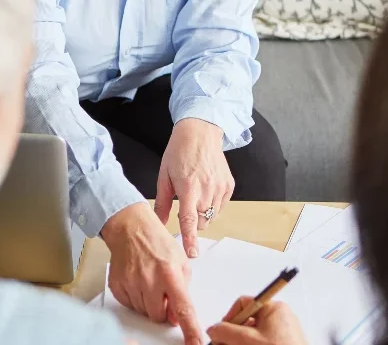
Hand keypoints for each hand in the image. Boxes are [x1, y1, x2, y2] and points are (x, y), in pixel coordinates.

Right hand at [102, 203, 203, 344]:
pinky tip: (137, 280)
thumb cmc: (158, 243)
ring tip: (149, 280)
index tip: (195, 343)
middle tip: (162, 290)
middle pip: (158, 316)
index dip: (190, 330)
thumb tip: (177, 317)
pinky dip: (135, 298)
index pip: (183, 308)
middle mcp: (149, 280)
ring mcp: (131, 283)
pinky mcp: (117, 285)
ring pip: (143, 312)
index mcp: (170, 273)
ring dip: (148, 303)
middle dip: (162, 308)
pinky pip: (129, 305)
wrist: (131, 229)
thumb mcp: (181, 262)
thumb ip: (183, 290)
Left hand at [155, 118, 233, 256]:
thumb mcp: (164, 176)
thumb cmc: (179, 152)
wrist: (200, 133)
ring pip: (211, 216)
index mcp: (188, 187)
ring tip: (194, 194)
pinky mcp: (229, 186)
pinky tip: (204, 190)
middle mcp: (207, 189)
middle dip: (192, 222)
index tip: (192, 253)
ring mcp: (220, 188)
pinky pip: (220, 206)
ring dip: (202, 214)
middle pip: (201, 222)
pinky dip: (212, 205)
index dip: (190, 239)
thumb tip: (159, 224)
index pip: (189, 220)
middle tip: (184, 207)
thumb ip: (162, 203)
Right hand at [206, 297, 307, 344]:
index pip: (243, 304)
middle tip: (223, 344)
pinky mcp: (282, 344)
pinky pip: (261, 342)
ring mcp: (282, 333)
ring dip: (239, 342)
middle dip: (232, 334)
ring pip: (252, 334)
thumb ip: (225, 331)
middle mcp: (279, 317)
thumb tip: (213, 329)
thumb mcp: (246, 340)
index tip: (221, 332)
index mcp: (273, 308)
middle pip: (246, 320)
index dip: (229, 317)